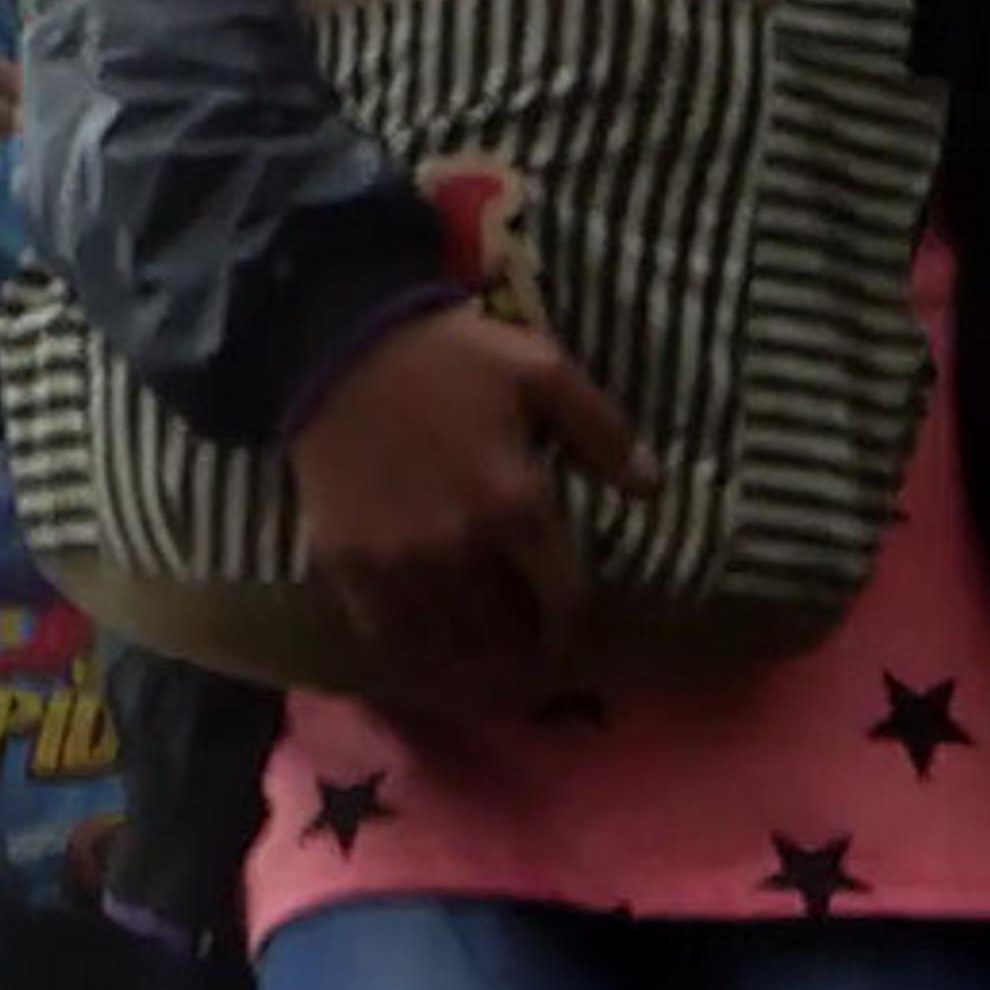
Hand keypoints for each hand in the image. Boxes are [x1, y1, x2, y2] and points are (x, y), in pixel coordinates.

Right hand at [285, 306, 658, 676]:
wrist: (337, 341)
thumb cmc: (448, 353)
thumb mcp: (541, 370)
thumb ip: (602, 431)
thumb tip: (652, 489)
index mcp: (516, 504)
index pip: (562, 598)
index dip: (573, 623)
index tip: (572, 629)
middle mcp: (461, 547)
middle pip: (506, 628)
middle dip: (523, 639)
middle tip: (526, 639)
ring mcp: (399, 560)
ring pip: (448, 637)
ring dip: (470, 647)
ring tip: (478, 646)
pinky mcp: (346, 560)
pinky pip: (383, 629)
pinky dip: (408, 642)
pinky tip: (419, 636)